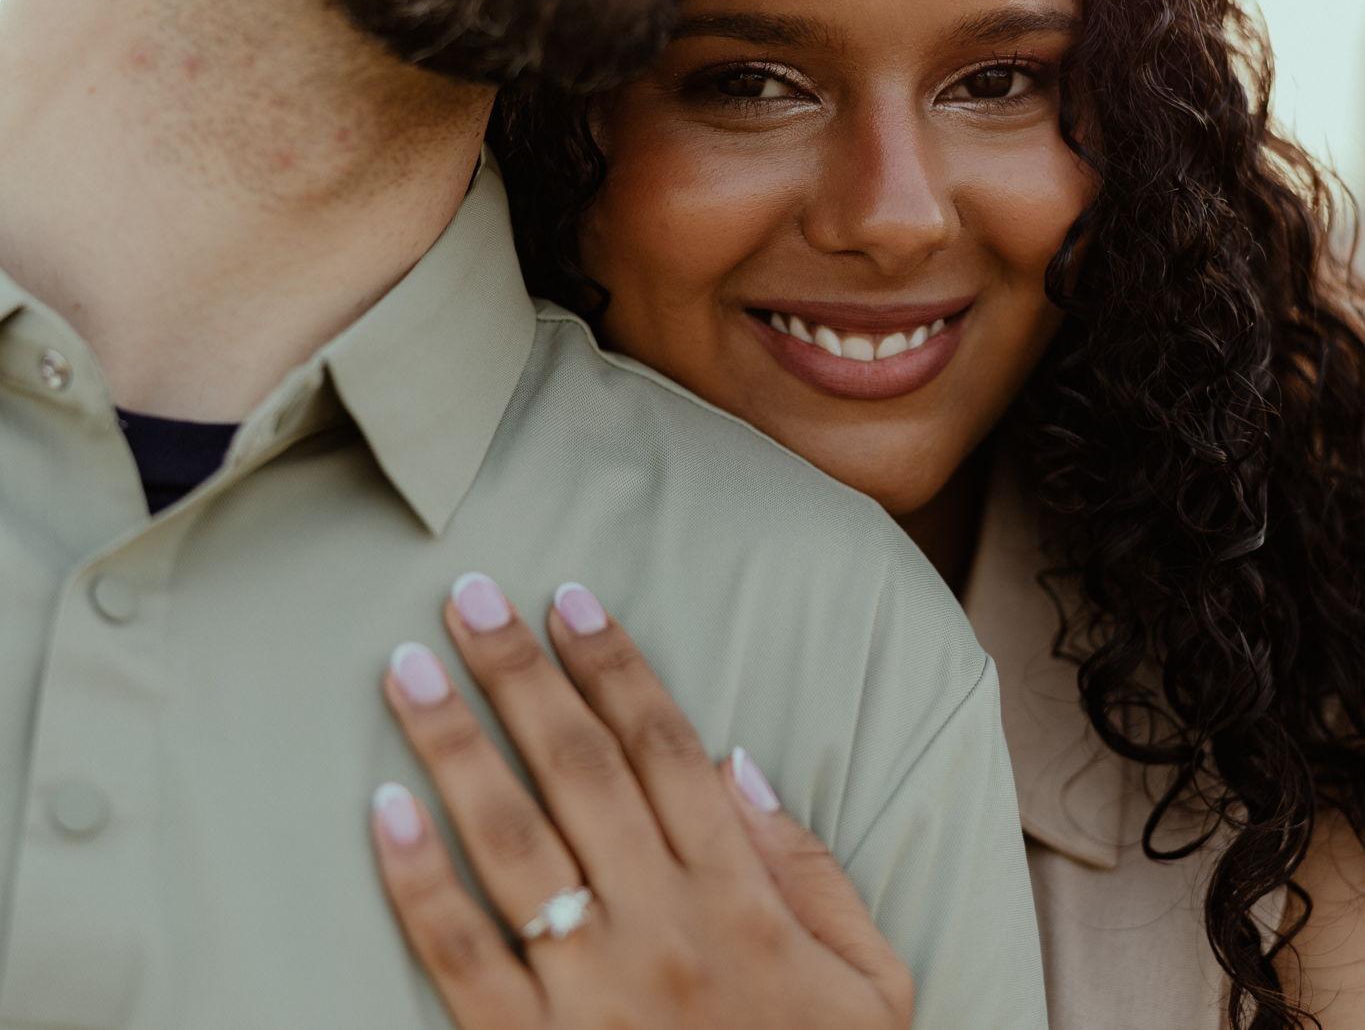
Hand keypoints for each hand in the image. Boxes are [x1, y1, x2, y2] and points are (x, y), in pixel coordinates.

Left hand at [371, 573, 914, 1029]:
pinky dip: (417, 882)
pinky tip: (382, 811)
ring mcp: (589, 994)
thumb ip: (810, 869)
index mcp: (738, 899)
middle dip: (520, 674)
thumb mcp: (871, 983)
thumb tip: (739, 762)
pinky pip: (462, 959)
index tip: (570, 600)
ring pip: (513, 842)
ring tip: (409, 670)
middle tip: (471, 598)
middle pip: (579, 769)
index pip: (666, 746)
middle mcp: (660, 927)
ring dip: (455, 747)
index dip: (615, 663)